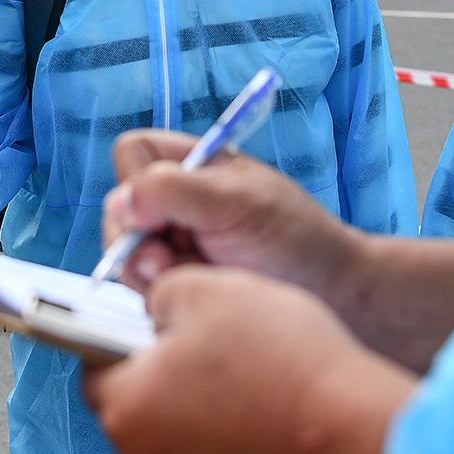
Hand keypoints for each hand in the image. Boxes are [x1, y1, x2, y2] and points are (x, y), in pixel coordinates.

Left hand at [83, 265, 415, 453]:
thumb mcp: (216, 290)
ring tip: (259, 404)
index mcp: (128, 406)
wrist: (363, 445)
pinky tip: (274, 446)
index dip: (129, 343)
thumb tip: (155, 308)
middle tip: (226, 365)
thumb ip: (164, 293)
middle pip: (141, 417)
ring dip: (204, 434)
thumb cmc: (290, 366)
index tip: (163, 336)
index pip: (97, 368)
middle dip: (172, 390)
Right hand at [104, 129, 361, 297]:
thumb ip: (174, 191)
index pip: (133, 152)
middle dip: (137, 240)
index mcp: (195, 165)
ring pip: (127, 255)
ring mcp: (177, 246)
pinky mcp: (181, 286)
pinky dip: (163, 298)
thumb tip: (121, 200)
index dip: (135, 181)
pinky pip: (145, 291)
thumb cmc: (297, 242)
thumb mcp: (236, 204)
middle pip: (119, 210)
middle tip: (165, 262)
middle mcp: (179, 202)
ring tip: (194, 281)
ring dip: (152, 272)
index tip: (159, 213)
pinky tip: (196, 300)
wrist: (335, 301)